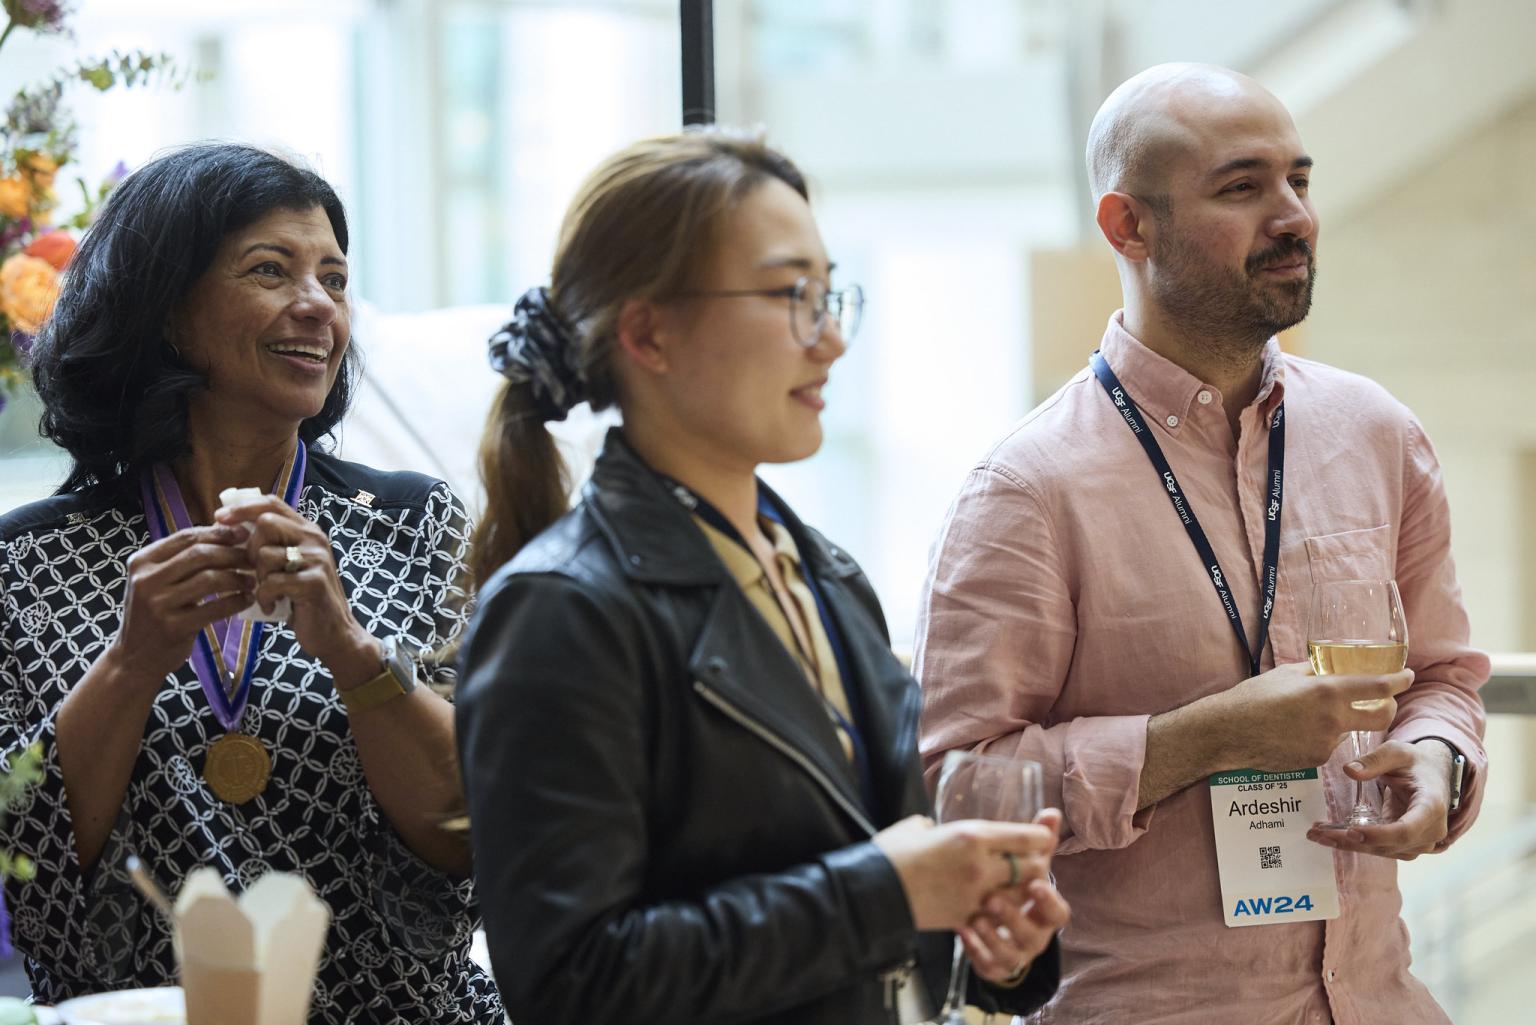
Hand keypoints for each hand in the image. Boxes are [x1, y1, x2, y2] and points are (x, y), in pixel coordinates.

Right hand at [107, 526, 254, 685]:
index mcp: (141, 561)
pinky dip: (236, 601)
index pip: (186, 537)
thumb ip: (180, 559)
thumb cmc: (153, 614)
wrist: (133, 657)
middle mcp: (146, 580)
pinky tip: (247, 600)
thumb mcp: (156, 581)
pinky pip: (215, 608)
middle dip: (232, 554)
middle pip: (200, 555)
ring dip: (238, 578)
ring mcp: (158, 604)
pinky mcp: (174, 626)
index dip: (218, 533)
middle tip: (253, 559)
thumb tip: (224, 532)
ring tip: (252, 581)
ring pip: (210, 579)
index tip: (242, 535)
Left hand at [214, 496, 375, 684]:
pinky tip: (272, 607)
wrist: (334, 632)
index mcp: (307, 530)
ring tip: (268, 593)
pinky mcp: (314, 582)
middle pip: (265, 523)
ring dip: (258, 578)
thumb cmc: (303, 599)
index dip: (242, 508)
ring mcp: (317, 559)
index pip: (271, 503)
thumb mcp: (288, 566)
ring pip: (265, 554)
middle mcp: (315, 538)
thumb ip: (270, 545)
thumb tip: (230, 528)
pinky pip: (272, 582)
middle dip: (250, 549)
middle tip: (255, 573)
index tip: (218, 519)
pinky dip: (265, 597)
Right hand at [873, 809, 1057, 933]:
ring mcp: (976, 895)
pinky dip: (1002, 910)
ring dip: (1024, 889)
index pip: (1027, 837)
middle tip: (1033, 861)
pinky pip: (998, 915)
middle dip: (1038, 864)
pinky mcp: (966, 918)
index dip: (1042, 836)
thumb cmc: (891, 852)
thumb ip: (938, 827)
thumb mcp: (919, 826)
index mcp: (972, 835)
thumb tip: (938, 830)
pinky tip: (997, 903)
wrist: (873, 892)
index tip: (1042, 834)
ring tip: (1018, 883)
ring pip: (1021, 895)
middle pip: (1033, 868)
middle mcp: (981, 866)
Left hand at [959, 809, 1069, 985]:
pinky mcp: (995, 965)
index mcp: (1045, 912)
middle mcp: (1035, 936)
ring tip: (975, 917)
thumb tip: (1052, 811)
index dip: (1049, 901)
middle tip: (992, 900)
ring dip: (995, 936)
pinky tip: (962, 930)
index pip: (1059, 913)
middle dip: (1015, 919)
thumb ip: (1037, 841)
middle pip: (1036, 937)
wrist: (989, 915)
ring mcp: (1016, 953)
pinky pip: (990, 966)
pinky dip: (977, 951)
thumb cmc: (1011, 885)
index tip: (1034, 885)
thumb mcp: (1022, 862)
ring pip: (1012, 956)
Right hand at [1217, 662, 1413, 770]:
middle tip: (1383, 701)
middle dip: (1389, 708)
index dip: (1399, 680)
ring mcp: (1326, 742)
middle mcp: (1333, 718)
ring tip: (1311, 716)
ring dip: (1344, 722)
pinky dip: (1321, 737)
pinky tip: (1295, 732)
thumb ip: (1314, 671)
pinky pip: (1329, 745)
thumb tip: (1330, 666)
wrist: (1227, 732)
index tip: (1407, 675)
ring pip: (1351, 730)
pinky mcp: (1316, 759)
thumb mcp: (1286, 674)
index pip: (1378, 686)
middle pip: (1382, 717)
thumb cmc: (1252, 698)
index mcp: (1327, 691)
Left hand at [1306, 740, 1452, 859]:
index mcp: (1431, 806)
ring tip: (1317, 834)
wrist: (1430, 775)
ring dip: (1348, 845)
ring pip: (1382, 851)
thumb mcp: (1397, 752)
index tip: (1352, 831)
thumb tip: (1349, 770)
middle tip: (1319, 833)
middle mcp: (1430, 831)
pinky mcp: (1405, 845)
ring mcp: (1419, 841)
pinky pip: (1379, 848)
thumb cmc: (1415, 763)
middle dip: (1353, 841)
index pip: (1407, 830)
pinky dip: (1354, 843)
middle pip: (1390, 845)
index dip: (1380, 835)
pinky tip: (1328, 836)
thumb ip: (1375, 760)